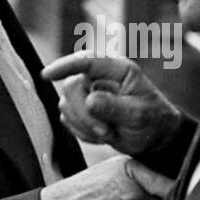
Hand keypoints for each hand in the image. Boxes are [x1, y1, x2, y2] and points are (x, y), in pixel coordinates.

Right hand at [41, 53, 181, 156]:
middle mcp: (99, 78)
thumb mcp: (139, 115)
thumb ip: (115, 107)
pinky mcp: (80, 110)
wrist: (152, 138)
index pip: (86, 61)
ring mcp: (87, 93)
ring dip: (84, 126)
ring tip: (108, 133)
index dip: (65, 65)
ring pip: (66, 106)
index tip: (47, 75)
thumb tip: (90, 101)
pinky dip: (83, 133)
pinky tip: (102, 135)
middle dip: (84, 114)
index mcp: (117, 70)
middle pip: (71, 87)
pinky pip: (68, 121)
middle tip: (105, 132)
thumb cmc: (152, 120)